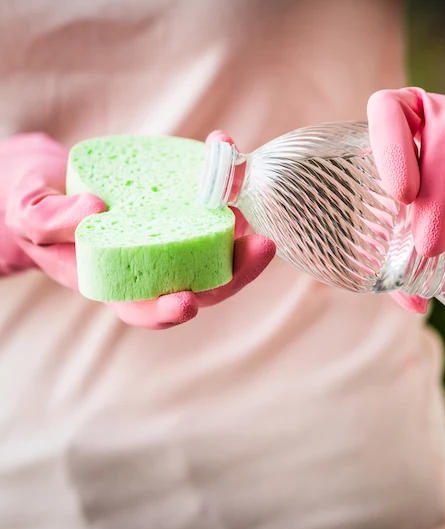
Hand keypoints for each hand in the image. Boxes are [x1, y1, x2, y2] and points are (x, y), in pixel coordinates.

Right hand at [2, 132, 274, 328]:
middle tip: (261, 247)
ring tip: (243, 184)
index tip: (186, 302)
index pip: (148, 309)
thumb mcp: (30, 217)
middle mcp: (154, 265)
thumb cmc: (38, 212)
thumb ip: (51, 220)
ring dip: (240, 217)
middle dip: (238, 270)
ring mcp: (173, 236)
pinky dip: (220, 176)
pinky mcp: (181, 208)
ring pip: (216, 241)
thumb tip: (94, 208)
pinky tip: (223, 147)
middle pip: (204, 282)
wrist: (50, 184)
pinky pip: (207, 198)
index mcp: (117, 283)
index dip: (169, 311)